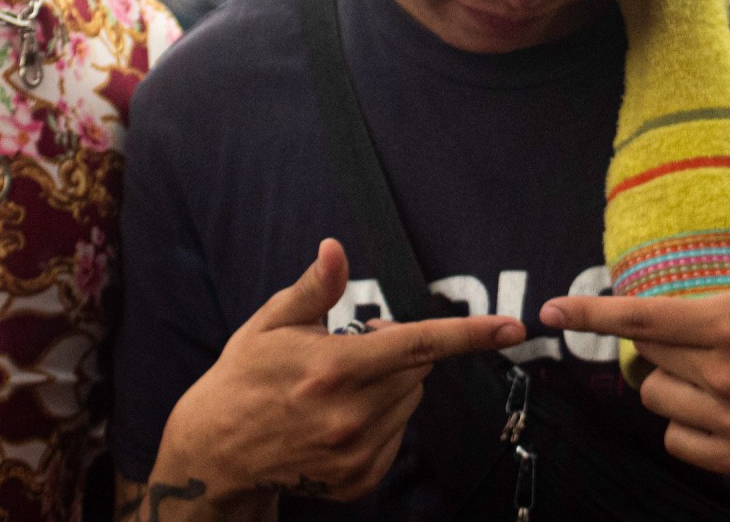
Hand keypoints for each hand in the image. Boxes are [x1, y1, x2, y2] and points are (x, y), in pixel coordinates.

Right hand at [153, 239, 524, 502]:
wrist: (216, 452)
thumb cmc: (244, 377)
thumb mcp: (270, 324)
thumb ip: (313, 289)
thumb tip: (335, 250)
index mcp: (334, 369)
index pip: (417, 345)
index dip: (469, 335)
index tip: (512, 328)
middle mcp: (350, 415)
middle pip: (417, 371)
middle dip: (397, 353)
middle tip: (350, 352)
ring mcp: (355, 454)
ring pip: (411, 402)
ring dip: (392, 388)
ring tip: (338, 388)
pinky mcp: (358, 480)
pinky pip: (397, 436)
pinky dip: (382, 421)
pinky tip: (339, 419)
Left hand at [541, 169, 729, 478]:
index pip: (642, 321)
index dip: (591, 316)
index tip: (551, 312)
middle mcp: (729, 377)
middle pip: (647, 360)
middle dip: (656, 345)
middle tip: (691, 333)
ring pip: (659, 401)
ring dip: (670, 384)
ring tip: (709, 368)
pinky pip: (679, 442)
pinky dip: (685, 425)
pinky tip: (715, 404)